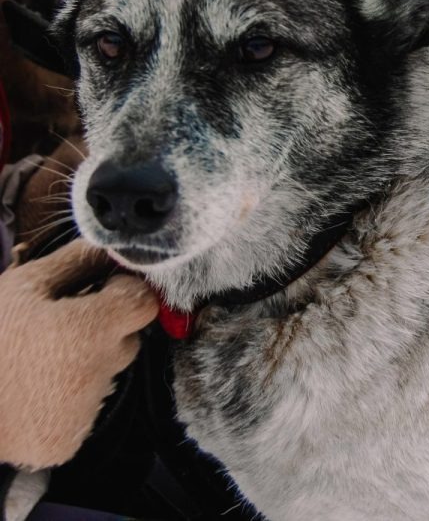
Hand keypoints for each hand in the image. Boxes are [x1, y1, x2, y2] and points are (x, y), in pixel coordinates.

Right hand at [0, 238, 157, 469]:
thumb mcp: (23, 286)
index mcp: (91, 331)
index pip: (145, 303)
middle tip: (60, 324)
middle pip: (127, 337)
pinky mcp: (66, 442)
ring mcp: (83, 413)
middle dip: (103, 326)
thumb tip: (110, 247)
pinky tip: (36, 385)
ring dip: (85, 359)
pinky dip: (67, 394)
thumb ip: (76, 261)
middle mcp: (99, 373)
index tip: (101, 289)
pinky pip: (83, 406)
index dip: (126, 291)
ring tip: (42, 356)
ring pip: (106, 371)